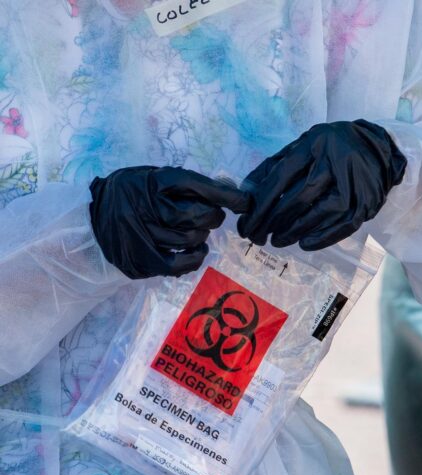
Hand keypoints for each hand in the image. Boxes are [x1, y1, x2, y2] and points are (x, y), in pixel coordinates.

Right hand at [89, 166, 250, 278]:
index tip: (245, 201)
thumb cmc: (129, 196)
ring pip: (191, 238)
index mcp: (149, 182)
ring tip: (196, 230)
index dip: (224, 193)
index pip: (194, 184)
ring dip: (201, 235)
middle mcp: (144, 208)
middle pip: (197, 214)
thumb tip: (228, 188)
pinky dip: (195, 257)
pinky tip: (198, 250)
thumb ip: (184, 183)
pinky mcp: (142, 260)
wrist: (89, 222)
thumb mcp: (150, 177)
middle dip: (212, 216)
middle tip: (210, 216)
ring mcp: (142, 236)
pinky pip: (180, 263)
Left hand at [237, 120, 406, 250]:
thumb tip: (247, 194)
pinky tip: (305, 244)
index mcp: (314, 144)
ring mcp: (355, 183)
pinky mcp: (368, 201)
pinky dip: (323, 237)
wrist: (379, 149)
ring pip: (322, 213)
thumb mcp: (303, 146)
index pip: (281, 177)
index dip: (261, 204)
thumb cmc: (331, 149)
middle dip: (274, 222)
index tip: (247, 223)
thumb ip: (275, 165)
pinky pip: (344, 225)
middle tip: (259, 237)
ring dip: (296, 231)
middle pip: (300, 197)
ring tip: (278, 241)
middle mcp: (336, 161)